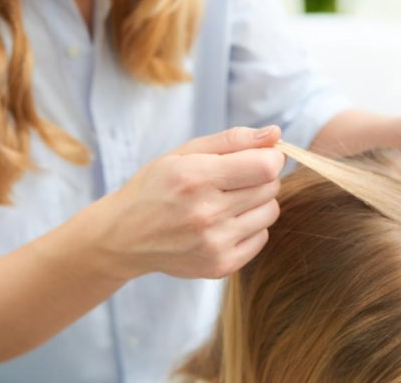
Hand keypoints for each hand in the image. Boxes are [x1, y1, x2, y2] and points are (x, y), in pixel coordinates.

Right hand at [95, 126, 285, 278]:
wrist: (124, 237)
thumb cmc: (156, 187)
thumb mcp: (184, 153)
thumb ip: (232, 140)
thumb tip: (276, 134)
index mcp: (195, 177)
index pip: (265, 167)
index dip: (271, 158)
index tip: (260, 157)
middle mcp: (206, 213)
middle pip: (270, 188)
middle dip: (260, 178)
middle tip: (234, 180)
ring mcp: (214, 244)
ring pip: (270, 213)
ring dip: (257, 203)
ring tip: (228, 202)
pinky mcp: (220, 266)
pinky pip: (262, 238)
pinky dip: (250, 228)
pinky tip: (224, 223)